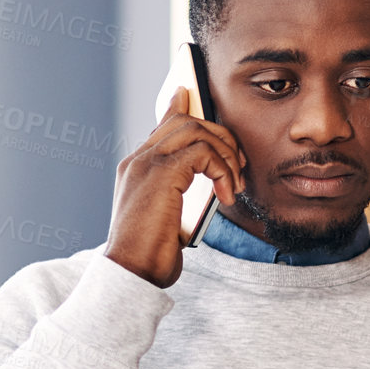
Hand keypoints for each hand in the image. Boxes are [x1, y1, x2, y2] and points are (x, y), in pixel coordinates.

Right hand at [102, 86, 246, 288]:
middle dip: (220, 136)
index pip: (161, 127)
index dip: (178, 109)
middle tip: (238, 166)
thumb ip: (178, 196)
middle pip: (184, 121)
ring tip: (235, 184)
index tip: (189, 96)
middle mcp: (138, 161)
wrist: (131, 273)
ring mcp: (147, 164)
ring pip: (196, 130)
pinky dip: (223, 171)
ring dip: (226, 154)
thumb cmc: (148, 256)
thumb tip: (208, 191)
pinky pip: (204, 153)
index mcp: (135, 169)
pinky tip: (227, 195)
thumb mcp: (167, 220)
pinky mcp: (163, 173)